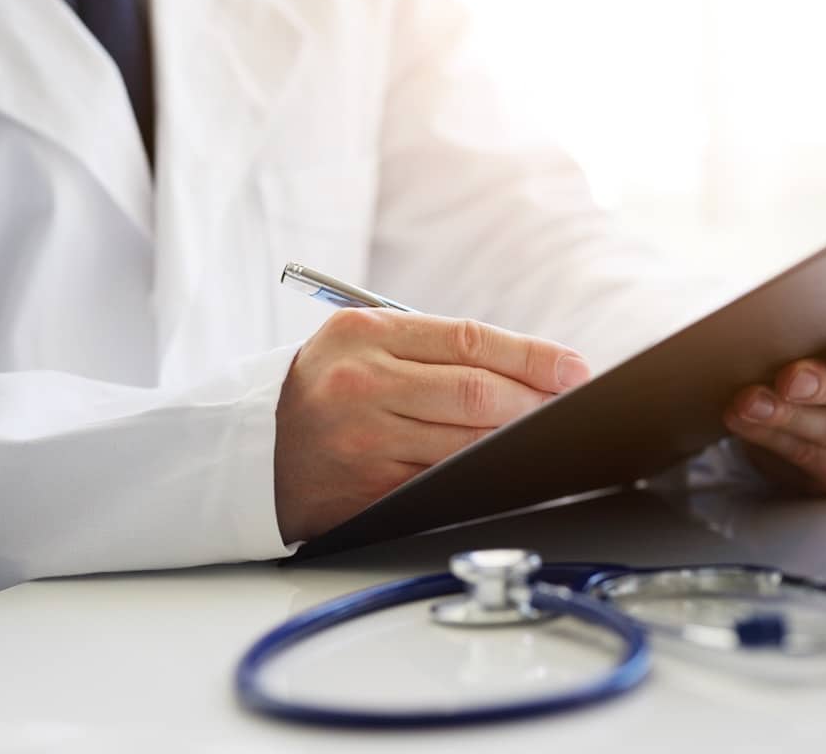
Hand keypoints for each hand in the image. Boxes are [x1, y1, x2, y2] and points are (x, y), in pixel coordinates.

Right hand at [274, 310, 591, 541]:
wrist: (250, 450)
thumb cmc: (320, 388)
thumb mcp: (356, 343)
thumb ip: (428, 347)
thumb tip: (524, 370)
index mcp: (362, 334)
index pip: (469, 340)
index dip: (533, 356)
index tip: (575, 370)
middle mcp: (361, 385)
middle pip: (477, 393)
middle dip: (536, 403)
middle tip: (569, 407)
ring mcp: (364, 442)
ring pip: (468, 442)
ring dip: (516, 441)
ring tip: (544, 435)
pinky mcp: (368, 492)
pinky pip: (444, 482)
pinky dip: (482, 475)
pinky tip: (504, 467)